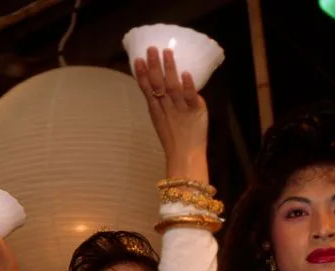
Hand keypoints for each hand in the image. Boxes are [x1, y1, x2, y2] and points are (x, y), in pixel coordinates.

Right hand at [133, 47, 208, 179]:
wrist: (186, 157)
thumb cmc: (176, 141)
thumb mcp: (163, 122)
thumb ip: (164, 105)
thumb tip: (170, 85)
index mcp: (157, 110)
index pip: (147, 89)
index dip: (142, 74)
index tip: (138, 59)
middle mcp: (167, 108)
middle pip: (158, 85)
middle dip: (154, 66)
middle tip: (151, 49)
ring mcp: (180, 110)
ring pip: (173, 87)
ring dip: (169, 69)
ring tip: (167, 53)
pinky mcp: (196, 112)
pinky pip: (191, 97)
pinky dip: (188, 86)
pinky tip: (186, 74)